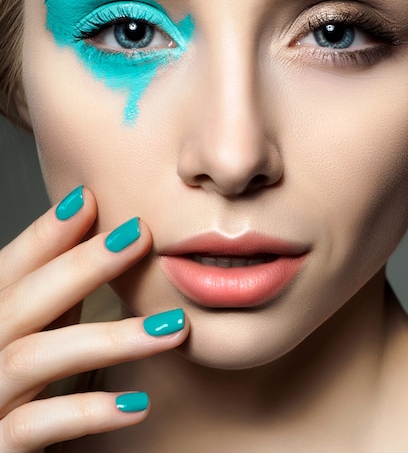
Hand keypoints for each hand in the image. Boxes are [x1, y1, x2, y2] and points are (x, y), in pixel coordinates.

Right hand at [0, 186, 188, 451]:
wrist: (5, 449)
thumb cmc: (19, 392)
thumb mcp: (38, 334)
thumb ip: (57, 296)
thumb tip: (102, 236)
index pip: (9, 270)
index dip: (44, 235)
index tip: (88, 198)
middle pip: (20, 302)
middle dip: (80, 265)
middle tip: (139, 234)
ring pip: (33, 357)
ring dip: (107, 337)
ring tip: (172, 327)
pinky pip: (35, 427)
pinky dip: (87, 411)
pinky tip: (137, 404)